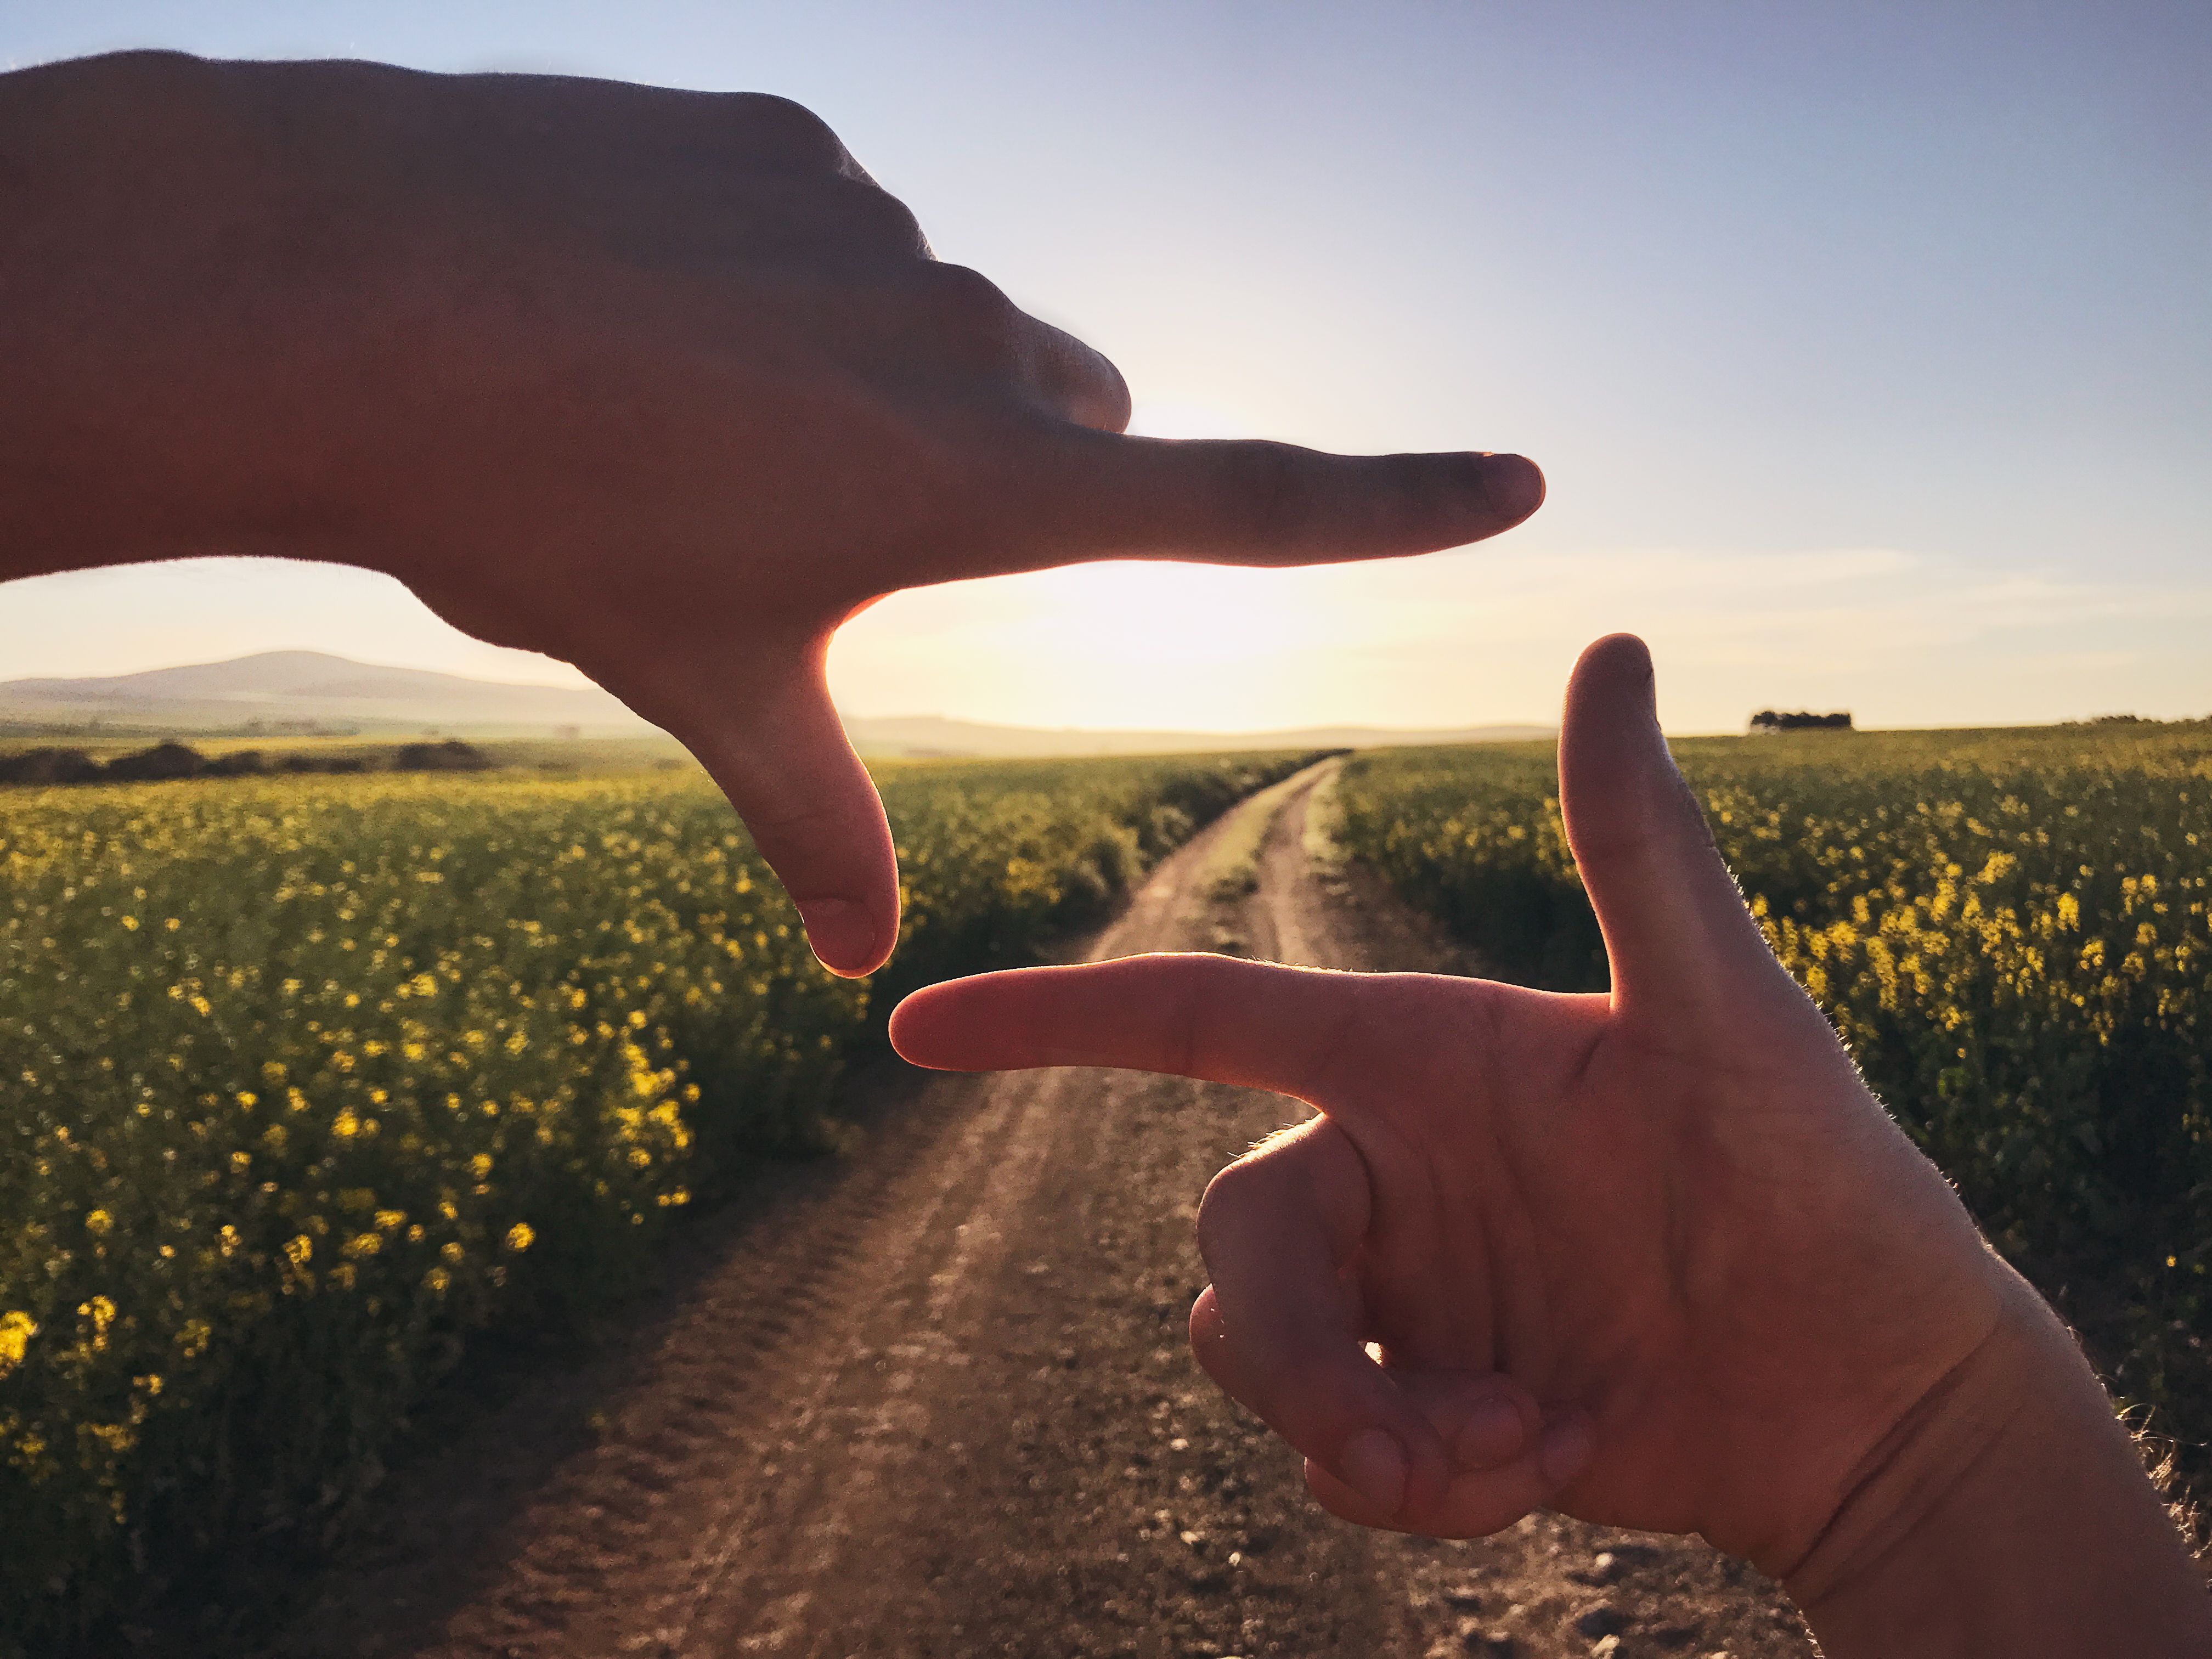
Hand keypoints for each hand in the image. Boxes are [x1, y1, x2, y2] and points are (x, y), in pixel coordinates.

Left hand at [0, 51, 1543, 974]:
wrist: (353, 298)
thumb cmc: (539, 515)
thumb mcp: (700, 681)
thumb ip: (812, 817)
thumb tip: (860, 965)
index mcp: (976, 482)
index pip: (1242, 499)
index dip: (1392, 500)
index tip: (1515, 477)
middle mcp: (966, 339)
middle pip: (1074, 408)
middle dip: (1021, 460)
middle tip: (859, 508)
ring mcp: (877, 225)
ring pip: (948, 317)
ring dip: (879, 371)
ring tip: (697, 410)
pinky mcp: (789, 143)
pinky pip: (835, 227)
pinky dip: (785, 280)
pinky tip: (647, 309)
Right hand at [891, 636, 2211, 1654]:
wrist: (1864, 1390)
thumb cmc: (1814, 1177)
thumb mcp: (1723, 1015)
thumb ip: (1638, 842)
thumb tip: (1609, 636)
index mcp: (1412, 1057)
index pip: (1190, 1018)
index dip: (1045, 1019)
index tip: (910, 1022)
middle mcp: (1384, 1164)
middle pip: (1228, 1251)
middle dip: (1295, 1358)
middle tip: (1410, 1438)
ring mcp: (1399, 1287)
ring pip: (1263, 1361)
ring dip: (1366, 1434)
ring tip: (1507, 1452)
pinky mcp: (1422, 1395)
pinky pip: (1332, 1449)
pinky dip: (1410, 1483)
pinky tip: (1529, 1472)